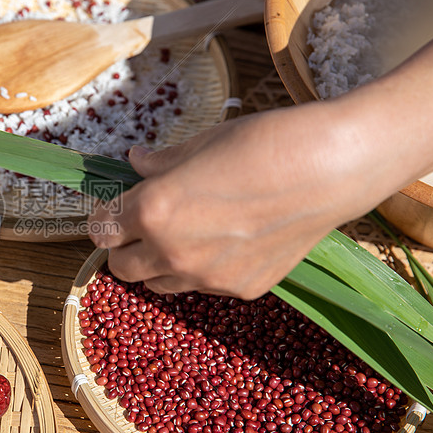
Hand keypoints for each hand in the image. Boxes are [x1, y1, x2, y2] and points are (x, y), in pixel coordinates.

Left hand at [88, 13, 432, 298]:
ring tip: (184, 235)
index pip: (103, 230)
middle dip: (124, 248)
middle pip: (122, 269)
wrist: (329, 169)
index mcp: (153, 210)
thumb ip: (161, 162)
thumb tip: (136, 162)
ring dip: (158, 264)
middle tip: (141, 226)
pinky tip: (229, 241)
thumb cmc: (262, 143)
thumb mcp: (202, 143)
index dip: (103, 219)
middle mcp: (172, 252)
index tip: (110, 212)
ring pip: (160, 284)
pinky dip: (203, 269)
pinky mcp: (241, 290)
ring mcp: (208, 278)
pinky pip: (205, 286)